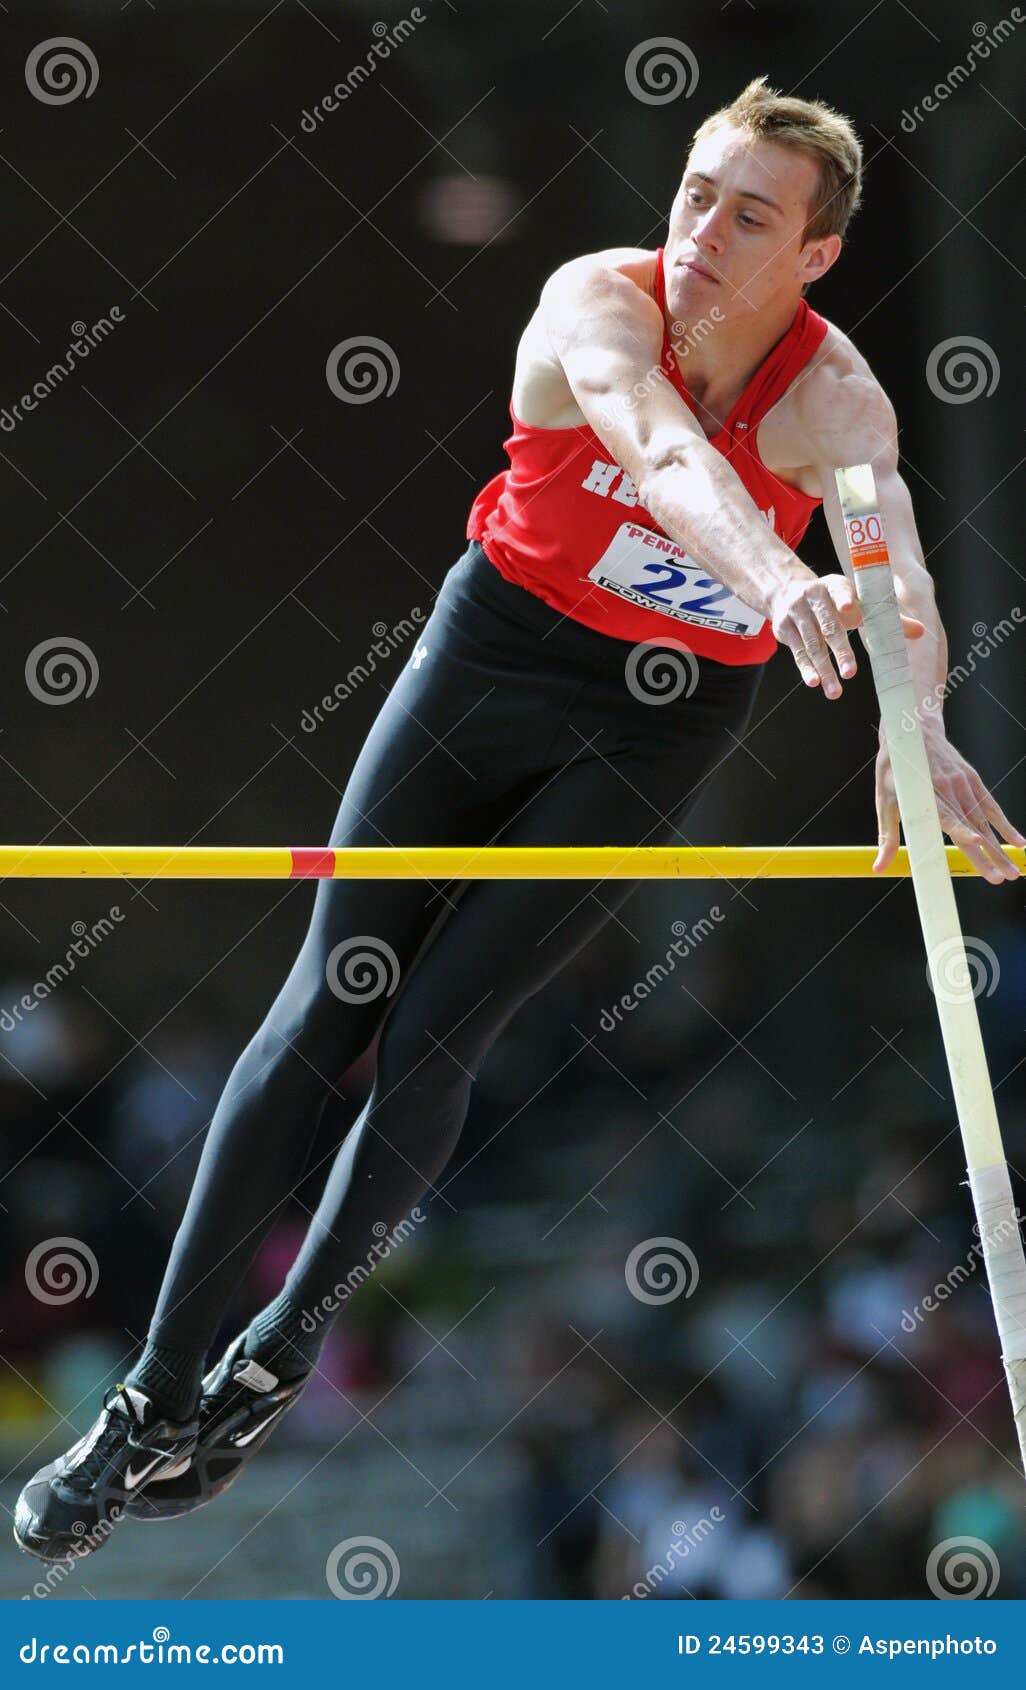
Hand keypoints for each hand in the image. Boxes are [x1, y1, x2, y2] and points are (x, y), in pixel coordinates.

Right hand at [770, 572, 924, 699]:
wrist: (787, 592)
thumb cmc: (833, 601)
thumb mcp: (857, 603)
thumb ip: (886, 618)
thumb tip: (920, 632)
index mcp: (834, 586)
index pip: (840, 592)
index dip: (845, 599)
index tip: (850, 609)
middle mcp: (812, 597)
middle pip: (829, 627)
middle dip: (840, 652)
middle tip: (852, 674)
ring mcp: (795, 613)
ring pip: (812, 645)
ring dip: (824, 669)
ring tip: (835, 692)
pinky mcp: (783, 629)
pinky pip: (798, 652)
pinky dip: (806, 668)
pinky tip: (815, 682)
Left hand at [874, 731, 1025, 883]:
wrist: (914, 732)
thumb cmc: (895, 772)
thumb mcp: (884, 801)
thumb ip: (887, 837)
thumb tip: (877, 868)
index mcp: (924, 793)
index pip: (945, 814)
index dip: (961, 828)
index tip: (977, 842)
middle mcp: (947, 788)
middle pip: (971, 825)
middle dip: (988, 855)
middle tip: (1001, 879)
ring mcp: (963, 784)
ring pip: (984, 821)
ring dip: (1000, 848)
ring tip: (1013, 872)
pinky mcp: (973, 780)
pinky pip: (992, 807)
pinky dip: (1005, 825)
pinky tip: (1019, 843)